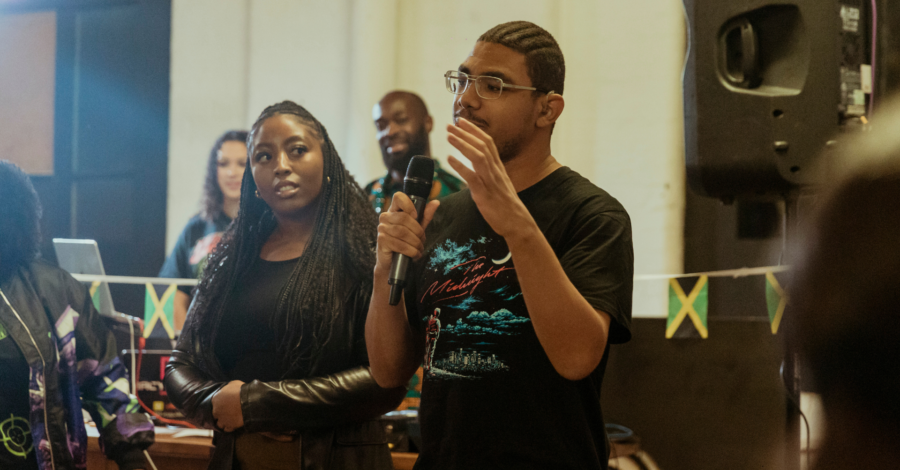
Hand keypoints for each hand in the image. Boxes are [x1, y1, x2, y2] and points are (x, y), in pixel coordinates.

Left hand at [211, 380, 244, 431]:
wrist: (249, 401)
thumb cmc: (241, 390)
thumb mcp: (233, 384)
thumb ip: (227, 388)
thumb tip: (228, 390)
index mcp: (215, 399)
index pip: (215, 403)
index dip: (221, 404)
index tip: (226, 404)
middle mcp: (216, 410)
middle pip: (216, 414)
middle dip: (221, 413)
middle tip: (229, 412)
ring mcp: (222, 419)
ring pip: (219, 423)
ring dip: (224, 422)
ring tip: (230, 420)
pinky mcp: (229, 426)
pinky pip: (227, 429)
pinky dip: (230, 427)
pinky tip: (234, 424)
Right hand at [375, 192, 439, 272]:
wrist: (393, 262)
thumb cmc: (405, 242)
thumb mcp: (417, 228)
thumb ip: (425, 216)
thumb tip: (436, 202)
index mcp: (394, 210)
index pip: (398, 197)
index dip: (409, 204)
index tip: (416, 215)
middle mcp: (385, 217)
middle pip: (404, 217)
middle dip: (417, 231)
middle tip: (422, 240)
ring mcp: (382, 228)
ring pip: (402, 232)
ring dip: (415, 242)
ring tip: (419, 248)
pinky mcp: (381, 240)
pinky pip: (399, 244)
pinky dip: (410, 250)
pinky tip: (415, 254)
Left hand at [446, 118, 531, 237]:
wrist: (517, 222)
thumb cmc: (506, 205)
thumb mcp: (499, 184)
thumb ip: (489, 172)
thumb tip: (477, 166)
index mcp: (498, 167)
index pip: (487, 142)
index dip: (474, 130)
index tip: (462, 122)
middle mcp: (495, 170)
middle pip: (481, 145)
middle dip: (465, 133)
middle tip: (450, 125)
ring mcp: (490, 181)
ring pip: (478, 156)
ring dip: (462, 144)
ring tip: (449, 136)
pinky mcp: (484, 194)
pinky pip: (472, 177)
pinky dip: (460, 166)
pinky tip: (449, 159)